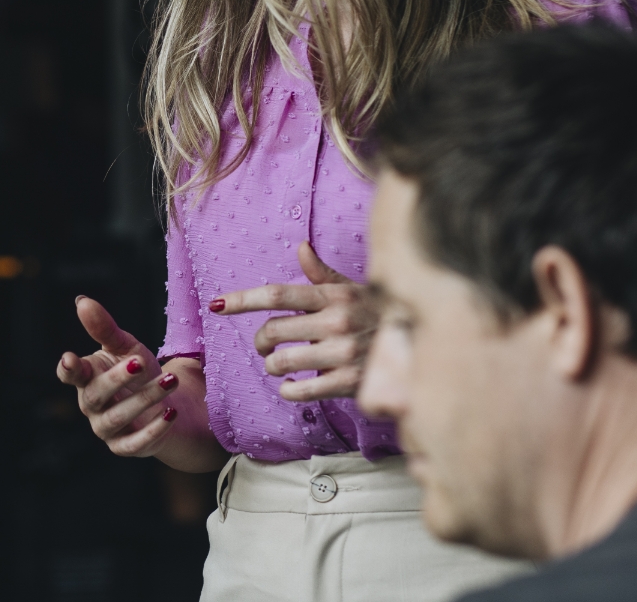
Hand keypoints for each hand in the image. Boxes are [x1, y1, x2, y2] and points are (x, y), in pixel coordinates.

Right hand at [57, 297, 178, 457]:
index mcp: (88, 378)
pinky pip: (136, 443)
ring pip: (119, 417)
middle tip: (141, 361)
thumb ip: (105, 328)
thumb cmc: (139, 372)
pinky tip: (171, 412)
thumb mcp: (126, 347)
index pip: (70, 375)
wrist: (165, 403)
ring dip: (145, 398)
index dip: (69, 368)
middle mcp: (92, 405)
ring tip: (170, 380)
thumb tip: (82, 301)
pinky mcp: (127, 446)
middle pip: (97, 394)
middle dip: (118, 378)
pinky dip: (154, 429)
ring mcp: (107, 428)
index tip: (70, 358)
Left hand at [209, 241, 379, 401]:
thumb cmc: (378, 315)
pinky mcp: (347, 383)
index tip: (216, 305)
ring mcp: (342, 352)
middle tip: (266, 345)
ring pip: (281, 362)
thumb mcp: (353, 290)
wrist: (420, 347)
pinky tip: (293, 385)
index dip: (243, 299)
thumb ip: (322, 274)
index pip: (278, 294)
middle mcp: (336, 321)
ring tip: (280, 365)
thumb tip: (301, 247)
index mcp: (334, 295)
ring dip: (273, 366)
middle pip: (272, 330)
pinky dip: (288, 389)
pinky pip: (298, 390)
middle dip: (261, 340)